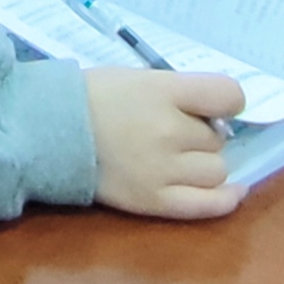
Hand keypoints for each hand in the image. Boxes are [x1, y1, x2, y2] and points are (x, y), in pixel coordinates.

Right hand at [86, 67, 245, 218]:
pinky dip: (225, 199)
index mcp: (164, 91)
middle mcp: (169, 131)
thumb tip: (221, 116)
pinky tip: (233, 192)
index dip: (228, 102)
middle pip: (217, 138)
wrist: (50, 129)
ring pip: (216, 170)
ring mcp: (162, 170)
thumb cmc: (95, 97)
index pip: (228, 95)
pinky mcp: (153, 200)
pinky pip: (206, 205)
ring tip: (177, 159)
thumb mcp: (139, 78)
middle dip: (201, 135)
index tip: (217, 107)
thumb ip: (179, 93)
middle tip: (172, 132)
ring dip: (203, 164)